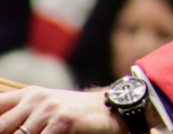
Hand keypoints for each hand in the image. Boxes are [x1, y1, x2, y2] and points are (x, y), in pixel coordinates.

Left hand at [0, 87, 125, 133]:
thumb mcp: (44, 110)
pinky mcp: (63, 120)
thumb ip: (20, 117)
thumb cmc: (73, 114)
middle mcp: (35, 98)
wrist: (108, 109)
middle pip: (1, 126)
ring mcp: (49, 108)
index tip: (3, 130)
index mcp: (26, 95)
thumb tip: (5, 127)